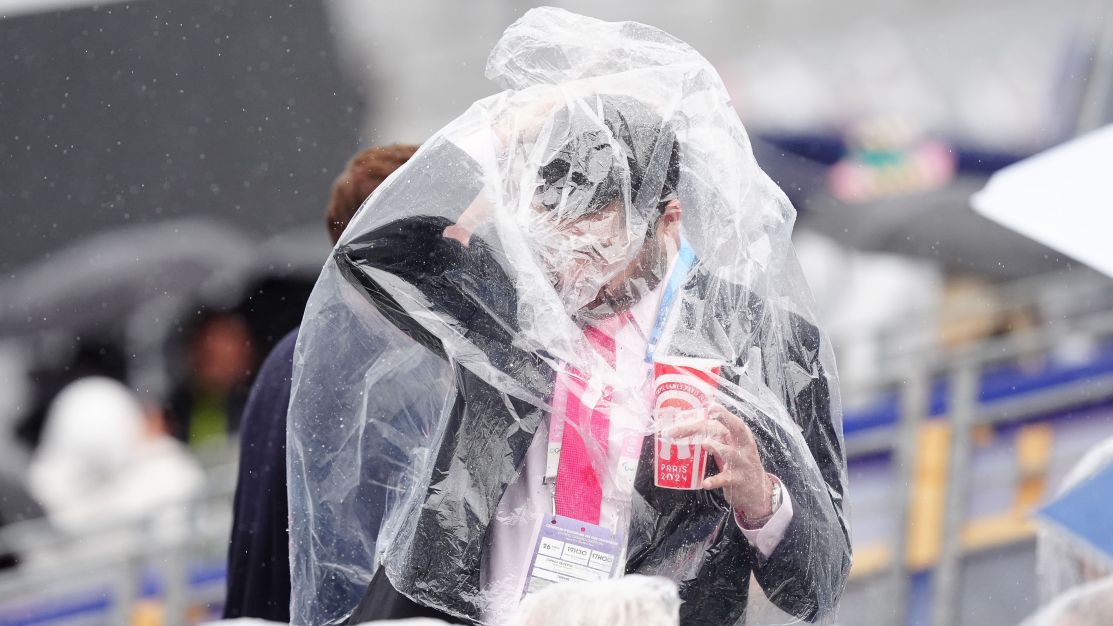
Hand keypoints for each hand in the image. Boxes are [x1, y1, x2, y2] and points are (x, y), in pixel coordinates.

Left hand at [664, 404, 772, 518]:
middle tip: (702, 415)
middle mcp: (743, 446)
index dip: (719, 412)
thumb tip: (688, 426)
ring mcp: (742, 463)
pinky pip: (726, 479)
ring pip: (731, 452)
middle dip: (718, 420)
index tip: (709, 405)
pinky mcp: (739, 481)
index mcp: (740, 436)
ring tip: (704, 444)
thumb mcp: (733, 447)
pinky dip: (715, 481)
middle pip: (733, 428)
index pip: (728, 421)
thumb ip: (717, 436)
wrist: (758, 491)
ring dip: (717, 447)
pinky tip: (705, 483)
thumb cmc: (739, 464)